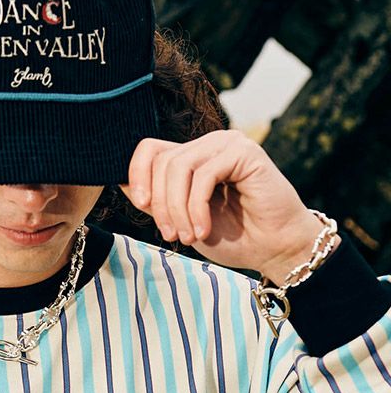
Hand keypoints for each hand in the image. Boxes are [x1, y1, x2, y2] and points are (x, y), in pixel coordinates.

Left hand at [119, 129, 333, 280]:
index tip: (144, 207)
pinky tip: (203, 229)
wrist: (274, 249)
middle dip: (160, 204)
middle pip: (161, 161)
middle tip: (171, 235)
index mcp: (192, 156)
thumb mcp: (180, 219)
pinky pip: (204, 175)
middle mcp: (208, 144)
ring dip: (177, 208)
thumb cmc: (232, 237)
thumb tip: (119, 181)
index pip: (149, 149)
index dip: (137, 175)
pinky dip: (196, 208)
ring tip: (188, 236)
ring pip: (178, 167)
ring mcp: (227, 144)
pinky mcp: (244, 152)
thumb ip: (155, 199)